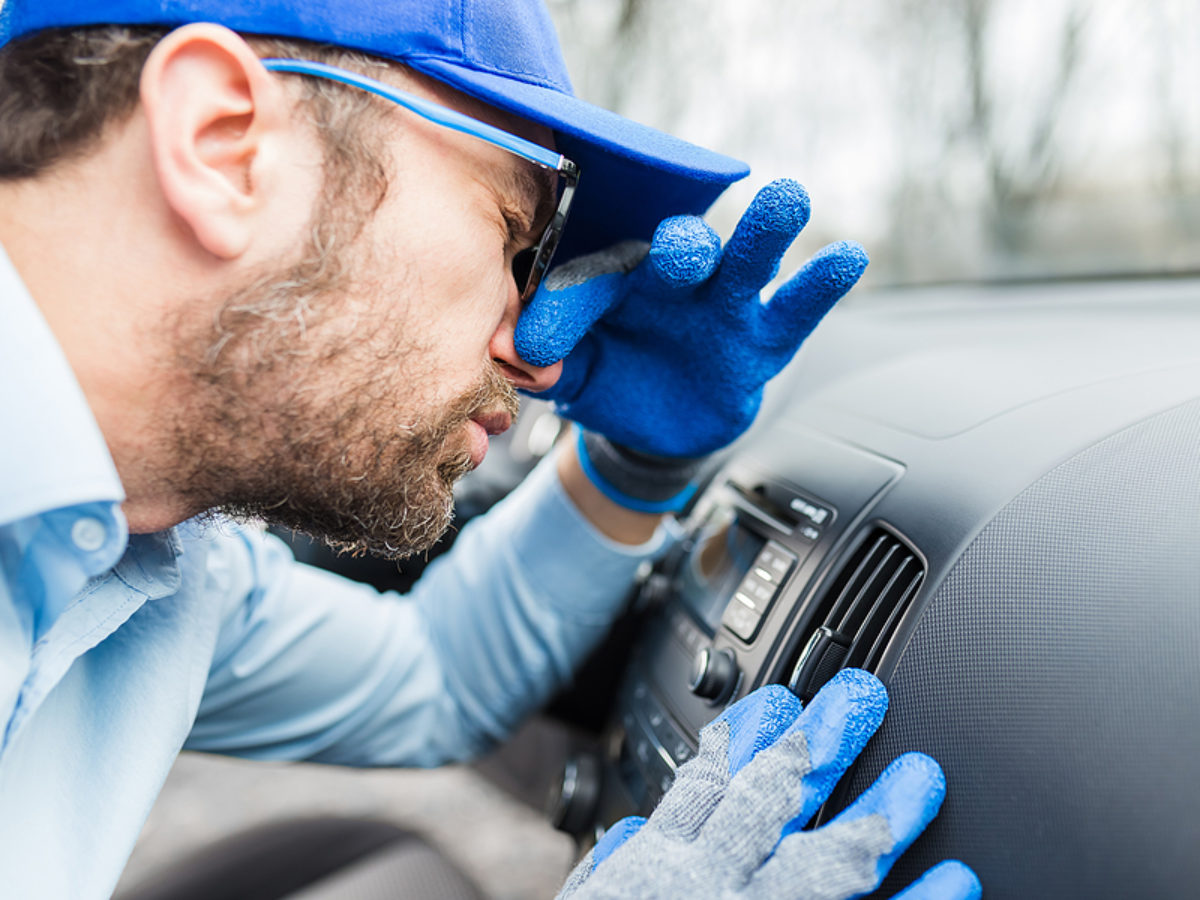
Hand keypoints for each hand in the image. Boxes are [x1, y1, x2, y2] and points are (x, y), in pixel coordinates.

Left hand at [515, 179, 867, 457]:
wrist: (653, 425)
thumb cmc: (610, 375)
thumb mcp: (572, 374)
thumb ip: (551, 360)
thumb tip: (521, 358)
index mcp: (616, 278)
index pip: (590, 282)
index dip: (564, 312)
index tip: (535, 347)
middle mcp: (674, 280)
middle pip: (682, 248)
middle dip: (684, 245)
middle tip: (685, 247)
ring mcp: (724, 304)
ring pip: (747, 263)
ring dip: (765, 234)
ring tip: (789, 199)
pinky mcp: (763, 339)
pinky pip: (795, 310)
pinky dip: (820, 285)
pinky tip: (848, 256)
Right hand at [555, 670, 980, 899]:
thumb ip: (604, 878)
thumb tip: (630, 835)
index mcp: (658, 876)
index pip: (706, 784)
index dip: (746, 735)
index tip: (780, 700)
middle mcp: (709, 891)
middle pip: (773, 802)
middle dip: (820, 745)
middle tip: (862, 700)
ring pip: (828, 860)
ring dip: (880, 814)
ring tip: (923, 778)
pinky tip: (957, 880)